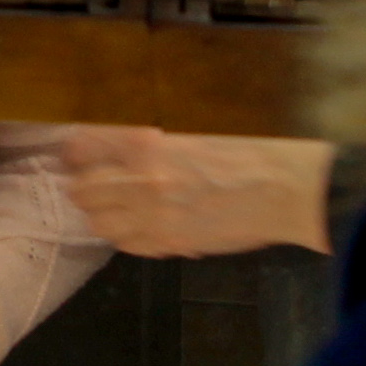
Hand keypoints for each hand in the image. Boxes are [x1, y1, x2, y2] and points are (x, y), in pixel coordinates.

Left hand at [54, 127, 334, 258]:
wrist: (290, 187)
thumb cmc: (254, 146)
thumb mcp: (196, 121)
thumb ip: (153, 129)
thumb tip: (120, 133)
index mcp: (148, 141)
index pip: (83, 147)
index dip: (76, 150)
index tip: (77, 152)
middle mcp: (143, 180)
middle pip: (83, 190)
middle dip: (83, 184)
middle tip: (88, 180)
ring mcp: (156, 217)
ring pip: (100, 223)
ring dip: (101, 212)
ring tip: (112, 205)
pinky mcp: (173, 243)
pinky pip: (129, 244)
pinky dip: (125, 234)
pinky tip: (137, 224)